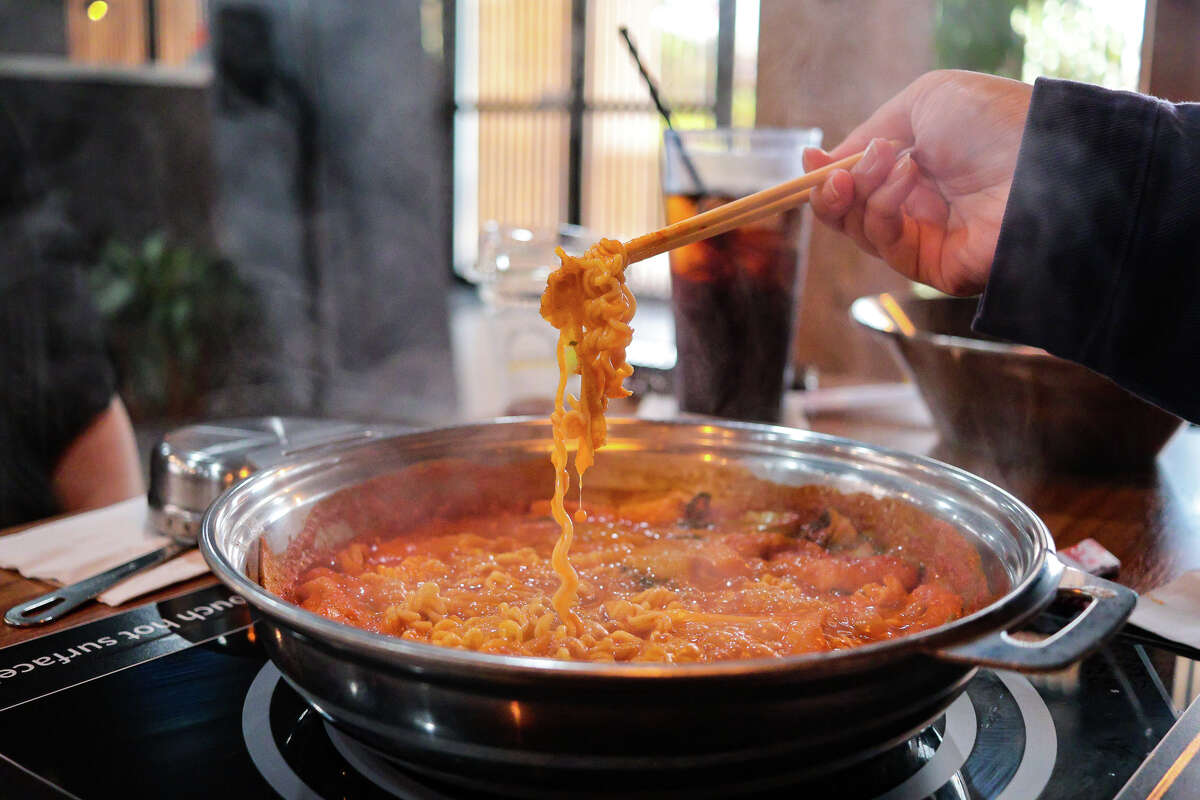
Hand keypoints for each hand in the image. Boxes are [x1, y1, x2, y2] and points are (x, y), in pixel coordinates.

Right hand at [802, 70, 1031, 294]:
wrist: (1044, 159)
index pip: (858, 184)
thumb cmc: (992, 121)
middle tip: (837, 174)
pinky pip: (885, 244)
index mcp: (920, 168)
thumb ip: (870, 131)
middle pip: (848, 215)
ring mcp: (926, 238)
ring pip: (859, 230)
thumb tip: (823, 163)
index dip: (829, 176)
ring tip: (890, 160)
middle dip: (831, 193)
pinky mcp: (932, 267)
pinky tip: (908, 177)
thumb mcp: (924, 101)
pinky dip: (883, 208)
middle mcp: (920, 206)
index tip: (810, 161)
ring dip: (861, 192)